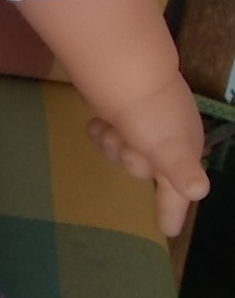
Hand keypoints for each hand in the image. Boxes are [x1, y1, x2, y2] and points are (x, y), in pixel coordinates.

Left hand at [85, 72, 208, 237]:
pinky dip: (100, 130)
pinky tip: (98, 120)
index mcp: (182, 153)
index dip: (172, 211)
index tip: (167, 230)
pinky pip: (106, 133)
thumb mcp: (170, 147)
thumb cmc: (151, 115)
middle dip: (129, 159)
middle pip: (141, 171)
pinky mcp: (118, 109)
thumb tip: (199, 190)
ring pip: (120, 152)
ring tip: (113, 126)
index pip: (177, 192)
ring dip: (112, 143)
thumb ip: (182, 171)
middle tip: (129, 141)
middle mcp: (164, 141)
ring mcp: (140, 123)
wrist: (123, 68)